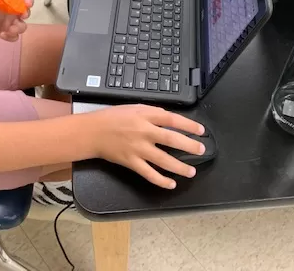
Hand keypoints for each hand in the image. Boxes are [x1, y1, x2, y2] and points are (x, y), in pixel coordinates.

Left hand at [0, 0, 33, 41]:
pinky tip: (2, 35)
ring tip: (8, 31)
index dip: (28, 1)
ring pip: (21, 26)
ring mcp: (10, 21)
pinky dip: (11, 37)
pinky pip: (14, 36)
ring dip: (18, 29)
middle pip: (26, 13)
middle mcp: (13, 9)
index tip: (27, 5)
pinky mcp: (5, 31)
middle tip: (19, 19)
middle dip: (25, 16)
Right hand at [91, 104, 205, 188]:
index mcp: (146, 116)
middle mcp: (144, 132)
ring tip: (191, 171)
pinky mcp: (131, 162)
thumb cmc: (112, 118)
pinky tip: (171, 184)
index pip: (173, 120)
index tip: (201, 131)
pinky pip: (149, 174)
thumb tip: (170, 120)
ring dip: (180, 167)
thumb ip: (152, 113)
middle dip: (190, 146)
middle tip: (201, 150)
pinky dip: (161, 181)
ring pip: (164, 160)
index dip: (189, 125)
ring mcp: (138, 149)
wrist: (92, 132)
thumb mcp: (134, 108)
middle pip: (172, 140)